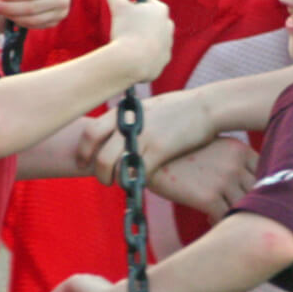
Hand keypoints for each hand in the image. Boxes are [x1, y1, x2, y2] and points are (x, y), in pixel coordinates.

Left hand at [76, 88, 218, 185]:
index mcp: (125, 112)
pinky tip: (140, 184)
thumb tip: (123, 128)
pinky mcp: (159, 150)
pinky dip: (134, 181)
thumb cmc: (183, 107)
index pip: (91, 130)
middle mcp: (129, 123)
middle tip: (102, 179)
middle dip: (96, 171)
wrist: (209, 106)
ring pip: (112, 165)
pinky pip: (135, 172)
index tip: (84, 161)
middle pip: (97, 151)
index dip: (83, 149)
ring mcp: (143, 136)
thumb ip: (133, 117)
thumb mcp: (151, 107)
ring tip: (121, 184)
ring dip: (113, 179)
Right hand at [105, 0, 172, 82]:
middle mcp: (168, 26)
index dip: (134, 4)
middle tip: (124, 27)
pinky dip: (143, 54)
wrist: (132, 62)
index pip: (147, 1)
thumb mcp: (118, 6)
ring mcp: (168, 44)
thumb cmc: (127, 31)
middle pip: (150, 20)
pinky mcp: (163, 60)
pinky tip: (132, 56)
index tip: (124, 10)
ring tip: (127, 43)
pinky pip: (152, 54)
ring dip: (141, 38)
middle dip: (139, 22)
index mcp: (161, 10)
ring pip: (152, 37)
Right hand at [149, 137, 258, 221]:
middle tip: (249, 215)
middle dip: (256, 205)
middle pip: (259, 192)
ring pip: (245, 207)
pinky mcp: (208, 197)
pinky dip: (221, 224)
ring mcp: (224, 180)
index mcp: (240, 149)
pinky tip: (211, 222)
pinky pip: (226, 218)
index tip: (258, 198)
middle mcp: (236, 164)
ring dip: (240, 217)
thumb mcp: (212, 148)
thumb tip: (248, 179)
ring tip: (230, 222)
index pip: (266, 172)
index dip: (264, 188)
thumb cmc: (180, 154)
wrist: (150, 157)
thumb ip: (232, 160)